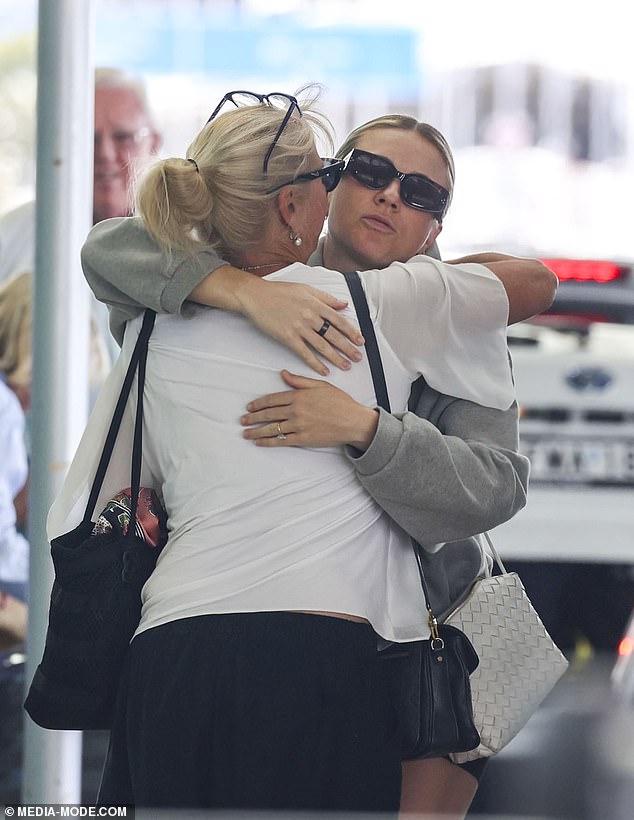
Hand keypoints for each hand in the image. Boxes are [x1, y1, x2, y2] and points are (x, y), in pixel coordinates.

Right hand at [234, 279, 364, 375]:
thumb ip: (326, 298)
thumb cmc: (279, 292)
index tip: (360, 340)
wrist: (256, 296)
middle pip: (333, 335)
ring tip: (346, 366)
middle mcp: (310, 316)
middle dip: (348, 348)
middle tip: (358, 357)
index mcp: (316, 304)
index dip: (351, 332)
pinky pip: (305, 353)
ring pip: (322, 346)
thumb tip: (343, 304)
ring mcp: (299, 328)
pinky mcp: (287, 337)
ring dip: (335, 358)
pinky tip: (323, 370)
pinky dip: (315, 363)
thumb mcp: (306, 289)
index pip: (339, 320)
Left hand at [241, 370, 378, 449]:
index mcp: (299, 396)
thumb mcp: (320, 385)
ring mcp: (299, 425)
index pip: (272, 399)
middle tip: (243, 420)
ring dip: (256, 431)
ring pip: (272, 428)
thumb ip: (300, 381)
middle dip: (253, 418)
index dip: (259, 404)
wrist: (354, 421)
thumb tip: (283, 374)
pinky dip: (269, 442)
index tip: (250, 407)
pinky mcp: (303, 439)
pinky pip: (282, 441)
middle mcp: (296, 410)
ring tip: (246, 433)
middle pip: (269, 414)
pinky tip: (260, 443)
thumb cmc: (341, 403)